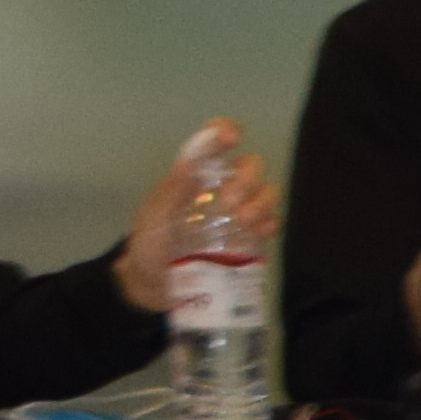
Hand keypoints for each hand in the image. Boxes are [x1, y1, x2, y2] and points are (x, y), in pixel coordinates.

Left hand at [109, 126, 271, 312]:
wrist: (152, 287)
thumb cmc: (148, 246)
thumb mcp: (153, 217)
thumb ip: (172, 191)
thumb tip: (192, 161)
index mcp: (194, 176)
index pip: (214, 143)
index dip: (225, 132)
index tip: (232, 138)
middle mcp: (220, 189)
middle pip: (251, 165)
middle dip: (247, 179)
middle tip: (228, 203)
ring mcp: (238, 214)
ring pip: (267, 192)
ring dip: (261, 201)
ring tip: (243, 221)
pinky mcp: (250, 240)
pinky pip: (272, 223)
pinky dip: (271, 223)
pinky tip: (260, 232)